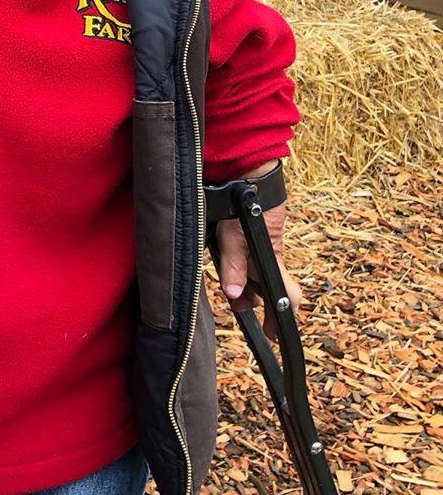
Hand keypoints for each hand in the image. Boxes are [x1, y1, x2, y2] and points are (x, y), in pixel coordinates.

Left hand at [216, 200, 301, 339]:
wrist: (249, 173)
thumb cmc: (244, 205)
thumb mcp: (233, 238)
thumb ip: (233, 266)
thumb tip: (234, 296)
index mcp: (273, 262)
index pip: (287, 298)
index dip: (281, 320)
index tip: (275, 337)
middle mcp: (271, 256)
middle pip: (267, 289)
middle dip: (253, 300)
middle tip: (238, 307)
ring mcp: (261, 245)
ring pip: (254, 272)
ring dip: (242, 281)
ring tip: (227, 284)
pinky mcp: (251, 233)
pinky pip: (245, 255)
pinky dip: (236, 263)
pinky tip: (222, 259)